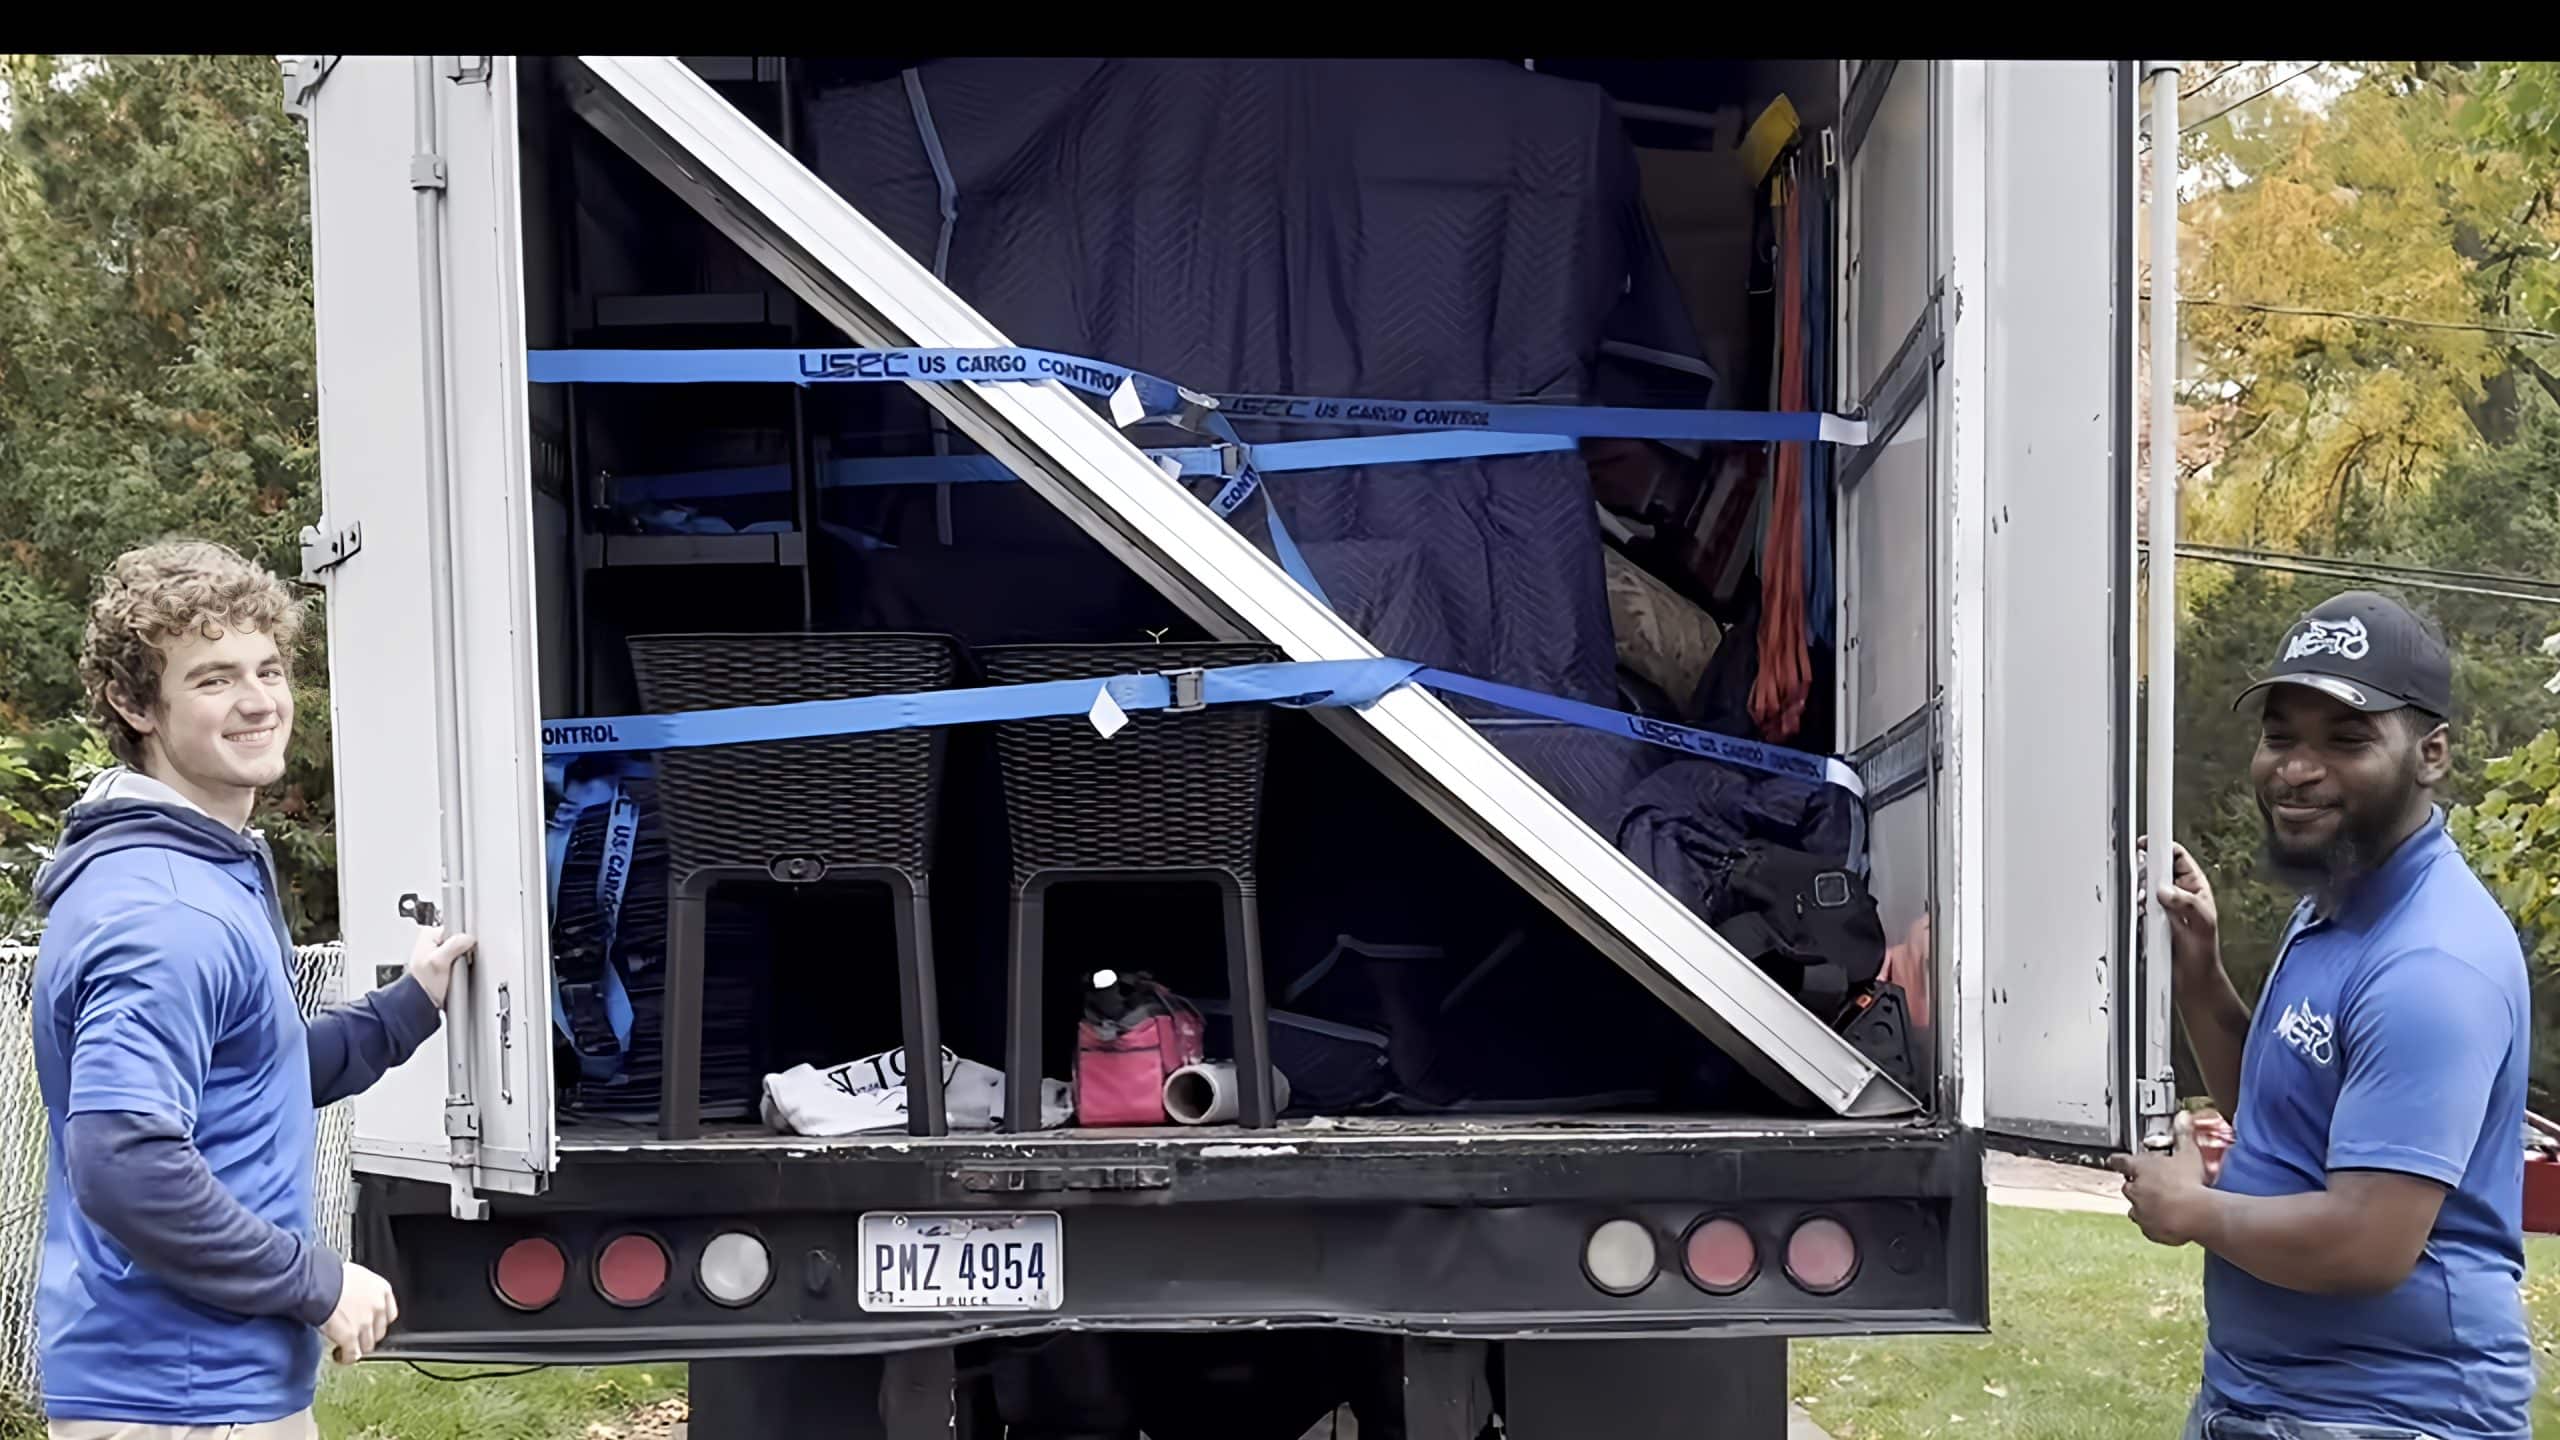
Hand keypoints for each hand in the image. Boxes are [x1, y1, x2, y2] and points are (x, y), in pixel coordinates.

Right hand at [320, 1261, 398, 1364]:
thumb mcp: (354, 1275)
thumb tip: (354, 1296)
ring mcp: (365, 1323)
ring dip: (357, 1348)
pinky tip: (339, 1356)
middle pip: (379, 1331)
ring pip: (367, 1345)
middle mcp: (377, 1307)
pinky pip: (353, 1355)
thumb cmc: (329, 1274)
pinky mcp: (350, 1337)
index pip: (389, 1314)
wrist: (317, 1281)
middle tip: (354, 1336)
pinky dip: (346, 1358)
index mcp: (381, 1289)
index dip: (378, 1322)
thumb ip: (360, 1289)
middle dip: (367, 1336)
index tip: (370, 1325)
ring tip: (345, 1347)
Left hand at [407, 925, 474, 1009]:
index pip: (457, 929)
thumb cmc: (424, 984)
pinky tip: (454, 974)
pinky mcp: (443, 961)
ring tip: (454, 971)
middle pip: (459, 940)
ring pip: (461, 950)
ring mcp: (437, 951)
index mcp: (428, 934)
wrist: (422, 1002)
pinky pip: (459, 959)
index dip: (463, 943)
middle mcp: (431, 940)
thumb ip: (454, 946)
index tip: (462, 954)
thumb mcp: (439, 962)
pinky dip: (459, 967)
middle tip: (456, 965)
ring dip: (461, 961)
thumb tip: (468, 938)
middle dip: (462, 953)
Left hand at [2109, 1110, 2213, 1247]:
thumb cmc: (2191, 1183)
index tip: (2112, 1161)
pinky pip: (2148, 1228)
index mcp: (2141, 1169)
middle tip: (2156, 1186)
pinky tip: (2169, 1222)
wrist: (2196, 1214)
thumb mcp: (2188, 1154)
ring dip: (2145, 1207)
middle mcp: (2135, 1190)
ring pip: (2136, 1209)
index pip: (2122, 1162)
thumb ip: (2183, 1134)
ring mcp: (2140, 1211)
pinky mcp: (2148, 1230)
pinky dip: (2155, 1225)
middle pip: (2129, 1186)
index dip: (2117, 1161)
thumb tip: (2182, 1116)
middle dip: (2138, 1186)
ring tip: (2164, 1206)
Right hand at [2136, 837, 2219, 973]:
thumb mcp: (2202, 923)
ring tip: (2145, 906)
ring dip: (2138, 895)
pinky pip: (2133, 909)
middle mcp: (2176, 894)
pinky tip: (2141, 920)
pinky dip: (2132, 912)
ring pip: (2140, 888)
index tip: (2145, 845)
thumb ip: (2186, 902)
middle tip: (2143, 882)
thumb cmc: (2204, 954)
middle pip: (2153, 869)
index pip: (2176, 855)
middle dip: (2144, 873)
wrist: (2191, 980)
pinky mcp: (2147, 921)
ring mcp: (2160, 907)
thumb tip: (2164, 889)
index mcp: (2194, 887)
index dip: (2160, 846)